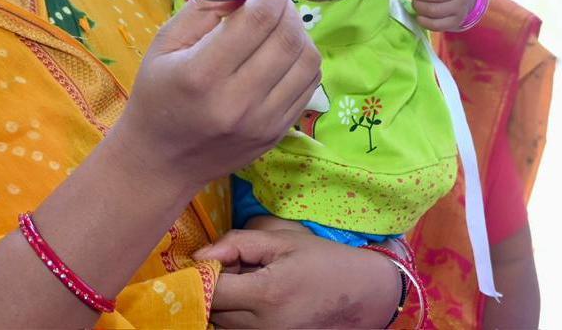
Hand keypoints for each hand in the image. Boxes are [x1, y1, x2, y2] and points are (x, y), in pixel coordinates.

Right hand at [111, 0, 321, 191]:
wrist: (161, 161)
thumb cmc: (157, 93)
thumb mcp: (167, 41)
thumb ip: (208, 5)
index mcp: (202, 74)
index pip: (257, 19)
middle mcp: (237, 101)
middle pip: (288, 37)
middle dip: (287, 5)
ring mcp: (263, 122)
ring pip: (307, 61)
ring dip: (300, 30)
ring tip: (279, 22)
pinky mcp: (277, 134)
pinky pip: (309, 86)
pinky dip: (303, 58)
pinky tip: (283, 50)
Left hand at [194, 228, 401, 327]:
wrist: (362, 294)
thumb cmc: (322, 260)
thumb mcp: (280, 240)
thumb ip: (236, 244)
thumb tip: (199, 255)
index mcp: (266, 295)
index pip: (213, 291)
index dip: (202, 274)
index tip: (206, 259)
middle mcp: (264, 327)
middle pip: (214, 311)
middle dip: (212, 287)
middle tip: (229, 267)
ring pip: (223, 325)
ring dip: (224, 303)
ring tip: (245, 282)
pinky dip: (237, 316)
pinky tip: (252, 299)